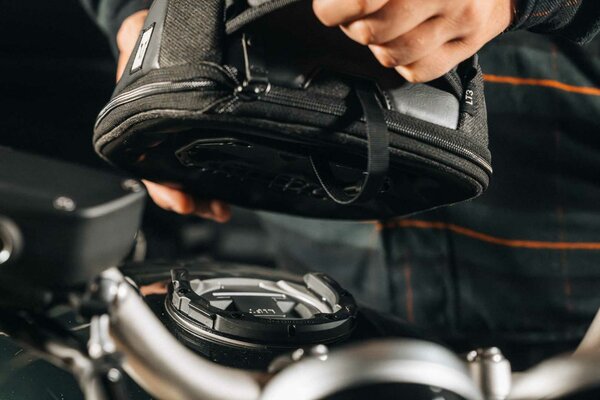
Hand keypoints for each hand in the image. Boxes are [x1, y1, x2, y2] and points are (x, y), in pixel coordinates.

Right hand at [115, 11, 230, 221]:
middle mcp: (159, 142)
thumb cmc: (143, 49)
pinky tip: (230, 191)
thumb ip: (133, 52)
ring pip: (191, 181)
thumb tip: (133, 52)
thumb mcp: (135, 45)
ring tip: (222, 209)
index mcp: (139, 129)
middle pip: (172, 184)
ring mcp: (179, 144)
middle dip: (191, 201)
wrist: (158, 47)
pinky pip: (207, 166)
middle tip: (210, 208)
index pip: (147, 168)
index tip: (178, 199)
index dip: (162, 188)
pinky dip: (216, 182)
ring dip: (206, 198)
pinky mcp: (200, 140)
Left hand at [313, 0, 514, 81]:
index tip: (329, 10)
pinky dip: (402, 63)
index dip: (333, 9)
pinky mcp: (470, 43)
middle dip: (354, 27)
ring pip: (392, 55)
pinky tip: (405, 42)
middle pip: (372, 31)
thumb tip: (332, 4)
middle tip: (357, 16)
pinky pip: (417, 71)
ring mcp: (460, 17)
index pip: (361, 0)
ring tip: (383, 28)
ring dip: (378, 45)